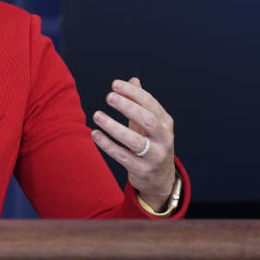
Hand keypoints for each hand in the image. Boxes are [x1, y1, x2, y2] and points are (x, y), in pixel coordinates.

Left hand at [90, 77, 177, 208]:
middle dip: (128, 107)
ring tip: (97, 115)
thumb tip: (133, 80)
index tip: (115, 84)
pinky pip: (122, 156)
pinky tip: (94, 134)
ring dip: (114, 127)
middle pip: (148, 120)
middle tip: (109, 97)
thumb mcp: (150, 124)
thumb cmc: (152, 144)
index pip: (151, 104)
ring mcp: (154, 156)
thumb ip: (141, 103)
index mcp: (165, 123)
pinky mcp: (142, 170)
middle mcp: (164, 139)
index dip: (133, 93)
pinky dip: (107, 145)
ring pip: (135, 140)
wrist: (161, 178)